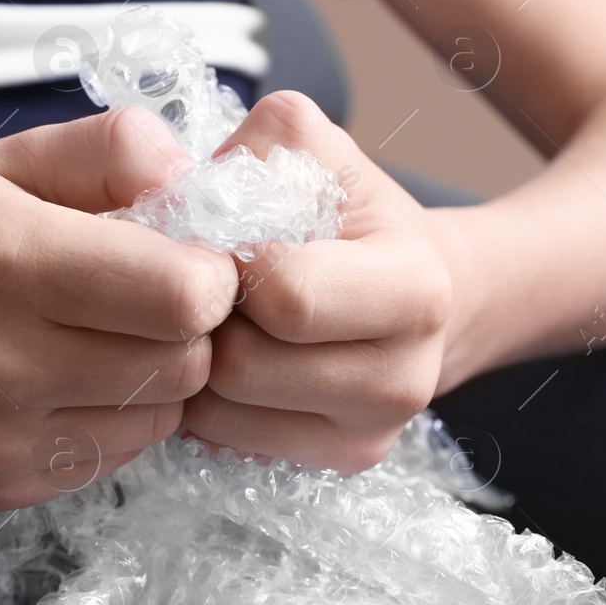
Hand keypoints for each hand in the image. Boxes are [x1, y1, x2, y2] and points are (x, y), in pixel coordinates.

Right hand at [0, 108, 237, 508]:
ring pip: (162, 418)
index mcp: (4, 260)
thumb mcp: (5, 159)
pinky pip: (117, 454)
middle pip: (184, 364)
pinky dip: (118, 415)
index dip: (210, 273)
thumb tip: (191, 175)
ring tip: (105, 333)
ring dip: (159, 375)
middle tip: (152, 293)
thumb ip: (108, 150)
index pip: (181, 297)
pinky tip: (69, 376)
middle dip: (191, 326)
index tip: (187, 254)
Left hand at [180, 91, 473, 473]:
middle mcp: (405, 377)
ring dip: (197, 362)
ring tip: (216, 318)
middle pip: (243, 366)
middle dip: (209, 318)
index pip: (289, 297)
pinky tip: (227, 354)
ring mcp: (371, 433)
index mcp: (414, 286)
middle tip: (208, 285)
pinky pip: (227, 440)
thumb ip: (266, 143)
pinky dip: (207, 399)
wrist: (416, 290)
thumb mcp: (322, 150)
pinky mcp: (339, 461)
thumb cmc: (352, 214)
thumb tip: (189, 189)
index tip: (225, 238)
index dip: (233, 263)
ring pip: (223, 412)